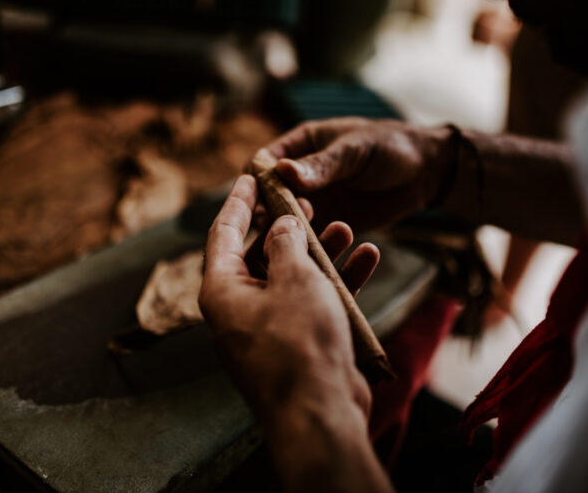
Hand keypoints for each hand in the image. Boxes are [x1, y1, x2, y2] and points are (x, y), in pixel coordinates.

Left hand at [199, 175, 379, 425]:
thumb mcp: (294, 278)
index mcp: (221, 290)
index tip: (252, 175)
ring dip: (319, 253)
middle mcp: (238, 309)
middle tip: (309, 200)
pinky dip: (335, 282)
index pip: (225, 233)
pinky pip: (311, 303)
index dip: (240, 201)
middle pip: (260, 254)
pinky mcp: (296, 345)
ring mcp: (268, 329)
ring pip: (291, 278)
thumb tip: (282, 224)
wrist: (319, 412)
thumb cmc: (299, 343)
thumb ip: (287, 243)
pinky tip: (366, 259)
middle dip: (288, 226)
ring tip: (346, 227)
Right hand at [265, 117, 451, 230]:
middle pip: (268, 197)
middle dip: (273, 211)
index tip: (261, 198)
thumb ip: (321, 165)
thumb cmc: (389, 147)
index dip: (257, 181)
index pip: (263, 164)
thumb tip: (282, 171)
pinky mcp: (328, 225)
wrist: (425, 174)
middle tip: (292, 220)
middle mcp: (299, 177)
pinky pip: (310, 238)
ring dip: (290, 232)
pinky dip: (309, 246)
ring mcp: (313, 202)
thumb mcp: (354, 151)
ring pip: (286, 221)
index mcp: (299, 146)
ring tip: (306, 237)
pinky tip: (316, 254)